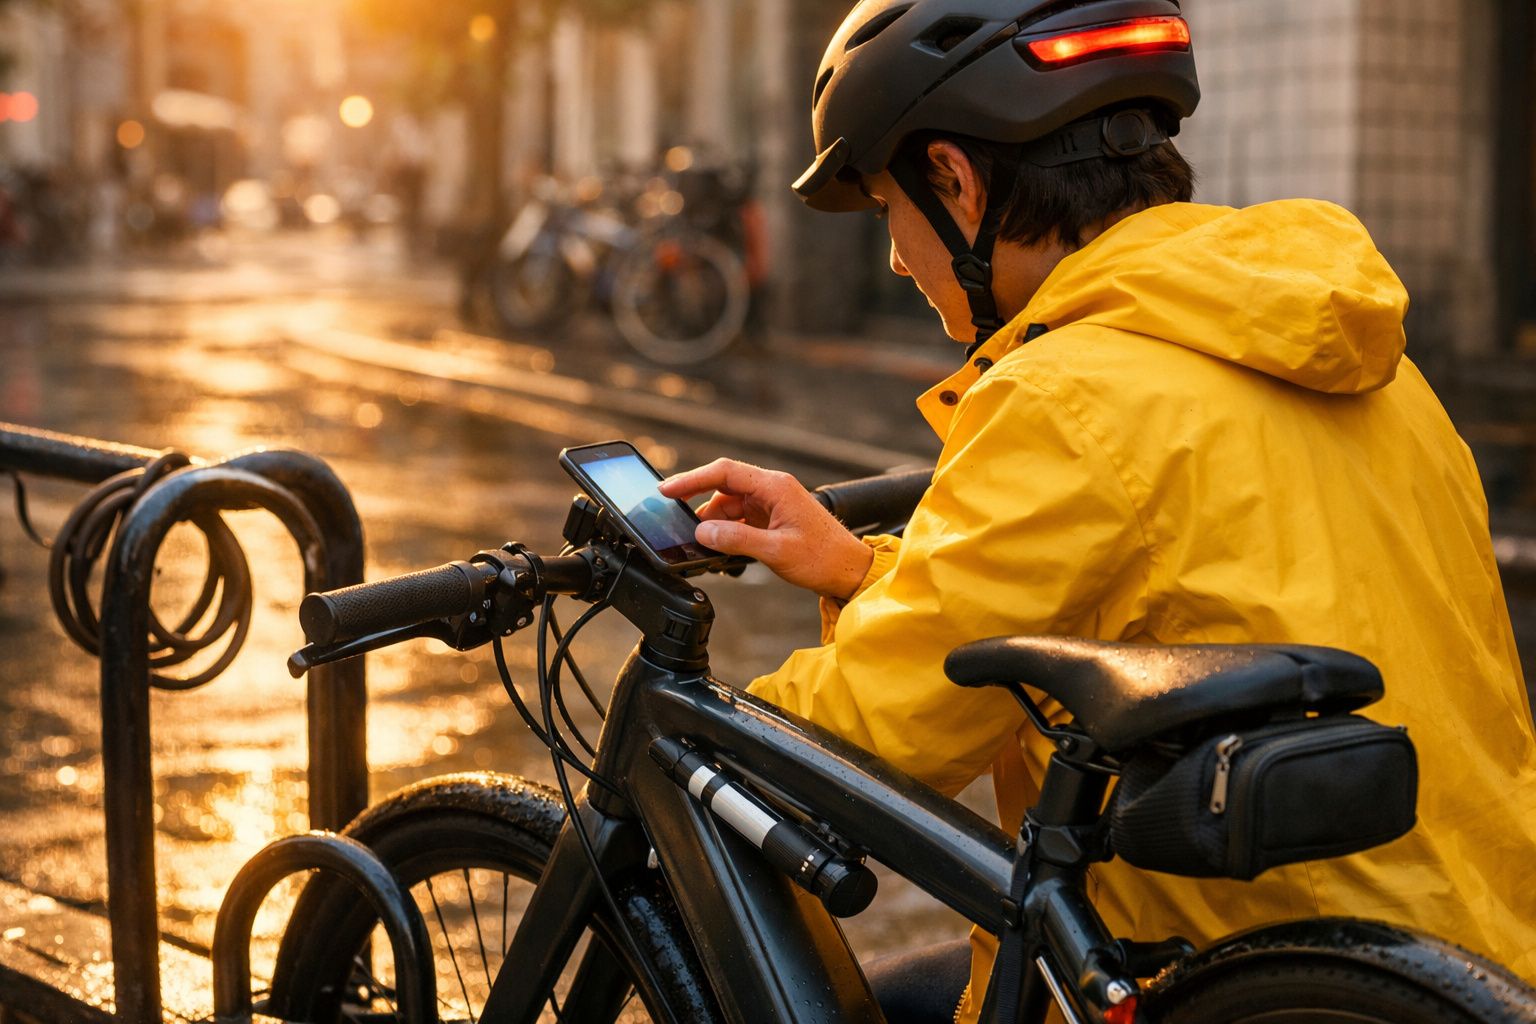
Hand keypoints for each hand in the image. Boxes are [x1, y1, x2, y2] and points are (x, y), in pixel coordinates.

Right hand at [660, 458, 874, 599]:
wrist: (849, 570)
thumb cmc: (823, 557)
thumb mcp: (776, 551)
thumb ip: (737, 540)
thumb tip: (702, 532)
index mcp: (775, 486)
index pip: (725, 472)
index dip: (692, 479)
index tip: (666, 491)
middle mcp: (772, 489)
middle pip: (724, 487)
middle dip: (699, 505)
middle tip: (676, 524)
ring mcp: (772, 503)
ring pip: (729, 504)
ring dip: (714, 523)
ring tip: (703, 545)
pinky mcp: (772, 518)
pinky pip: (740, 518)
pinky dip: (727, 531)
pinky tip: (720, 547)